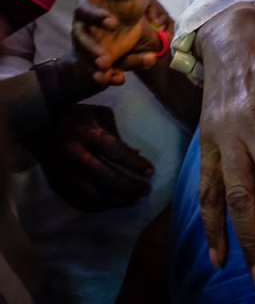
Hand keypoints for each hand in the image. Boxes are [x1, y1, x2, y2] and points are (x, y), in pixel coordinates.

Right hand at [24, 103, 152, 211]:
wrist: (36, 126)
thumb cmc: (75, 117)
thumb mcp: (100, 115)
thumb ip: (118, 134)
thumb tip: (136, 154)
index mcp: (86, 133)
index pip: (114, 152)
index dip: (134, 164)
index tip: (150, 171)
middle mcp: (74, 155)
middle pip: (105, 178)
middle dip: (129, 186)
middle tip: (147, 189)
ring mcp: (63, 172)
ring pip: (92, 195)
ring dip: (117, 201)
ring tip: (135, 200)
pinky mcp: (56, 184)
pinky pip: (78, 202)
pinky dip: (99, 206)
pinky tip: (114, 204)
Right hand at [70, 0, 166, 85]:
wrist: (129, 21)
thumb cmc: (126, 2)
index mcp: (89, 7)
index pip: (85, 11)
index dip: (96, 17)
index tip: (113, 23)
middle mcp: (84, 28)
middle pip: (83, 41)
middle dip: (92, 51)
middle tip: (104, 61)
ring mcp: (90, 47)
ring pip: (90, 59)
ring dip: (98, 69)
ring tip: (109, 75)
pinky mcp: (100, 61)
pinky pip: (102, 71)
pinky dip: (110, 77)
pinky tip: (118, 80)